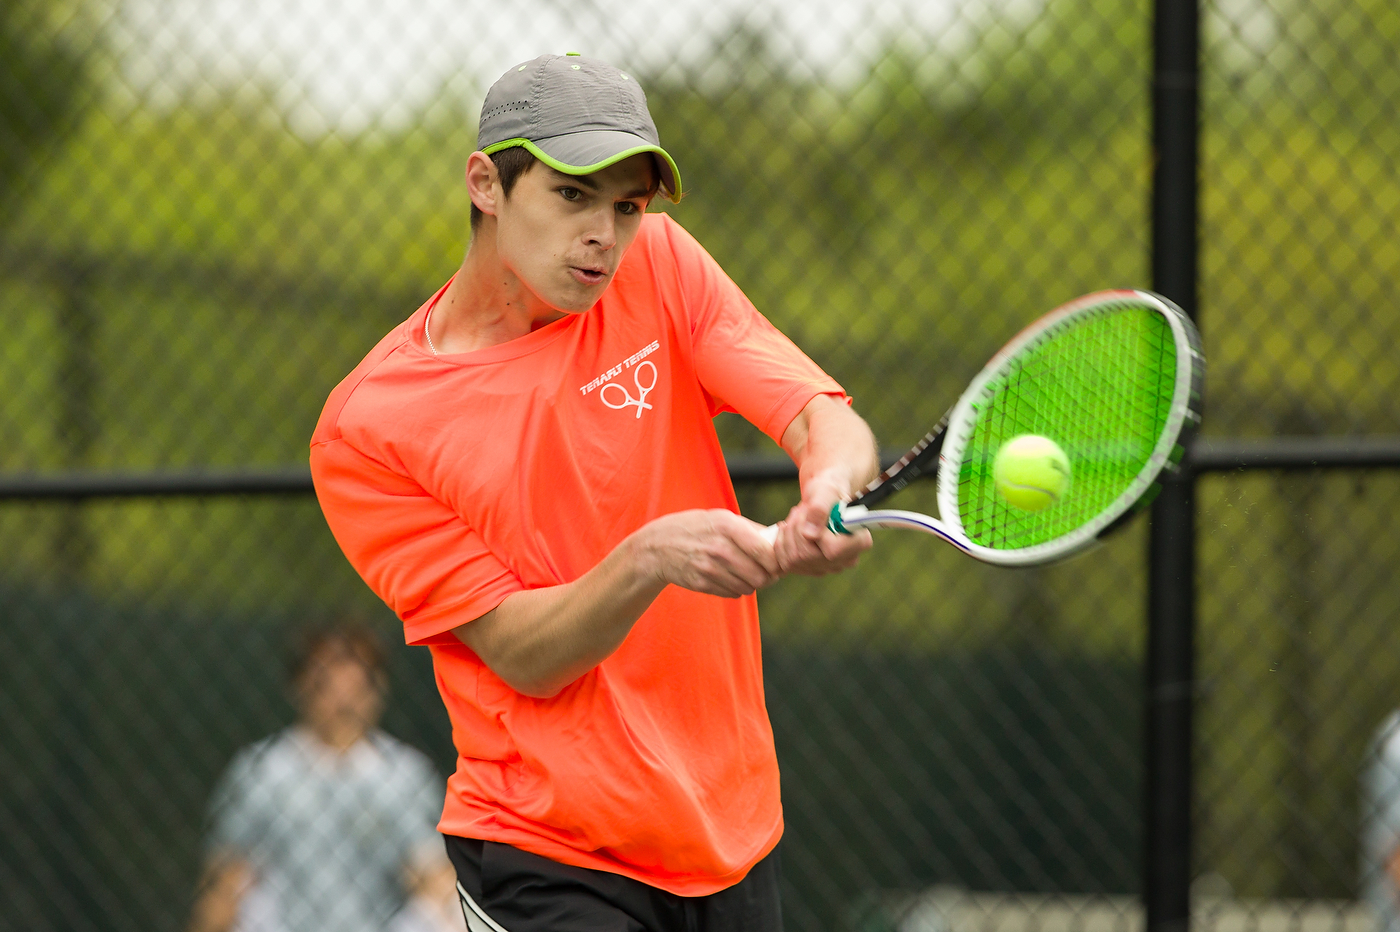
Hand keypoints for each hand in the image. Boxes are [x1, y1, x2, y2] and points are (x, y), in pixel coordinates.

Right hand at [639, 509, 780, 597]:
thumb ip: (751, 529)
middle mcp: (719, 548)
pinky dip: (736, 589)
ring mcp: (709, 568)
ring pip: (748, 588)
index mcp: (728, 526)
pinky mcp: (702, 584)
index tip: (778, 563)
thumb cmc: (697, 528)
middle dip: (767, 576)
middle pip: (760, 576)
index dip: (777, 562)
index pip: (766, 553)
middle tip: (765, 572)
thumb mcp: (722, 518)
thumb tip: (779, 538)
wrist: (659, 545)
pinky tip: (728, 578)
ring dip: (751, 584)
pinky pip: (733, 594)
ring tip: (744, 573)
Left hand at [774, 471, 871, 575]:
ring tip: (797, 517)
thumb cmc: (828, 491)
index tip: (813, 512)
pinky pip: (786, 563)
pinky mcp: (810, 570)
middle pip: (808, 556)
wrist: (824, 498)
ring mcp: (828, 568)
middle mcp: (846, 560)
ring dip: (788, 534)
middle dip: (797, 528)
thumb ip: (820, 508)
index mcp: (860, 542)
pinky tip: (787, 529)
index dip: (817, 532)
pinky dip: (781, 543)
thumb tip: (809, 534)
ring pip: (794, 560)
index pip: (833, 550)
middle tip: (801, 510)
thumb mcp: (826, 491)